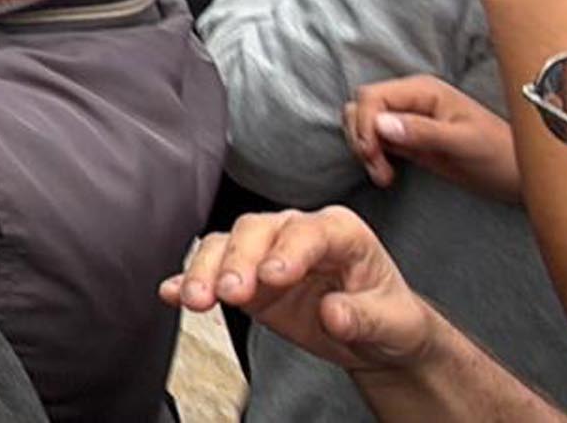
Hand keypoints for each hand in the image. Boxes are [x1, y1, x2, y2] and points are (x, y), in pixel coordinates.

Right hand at [161, 208, 441, 375]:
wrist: (375, 337)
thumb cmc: (389, 317)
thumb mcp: (394, 322)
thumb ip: (364, 316)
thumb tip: (335, 312)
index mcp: (339, 232)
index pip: (308, 231)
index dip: (288, 251)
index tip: (273, 277)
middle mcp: (296, 233)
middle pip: (255, 230)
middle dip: (237, 259)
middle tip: (230, 292)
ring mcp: (265, 252)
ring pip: (225, 245)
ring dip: (206, 270)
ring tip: (196, 300)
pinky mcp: (244, 277)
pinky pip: (211, 271)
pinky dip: (188, 280)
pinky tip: (172, 294)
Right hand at [344, 76, 518, 200]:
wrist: (519, 176)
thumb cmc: (500, 155)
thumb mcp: (463, 142)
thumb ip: (422, 131)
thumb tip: (380, 123)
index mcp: (423, 90)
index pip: (372, 96)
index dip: (365, 124)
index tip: (373, 153)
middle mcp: (411, 100)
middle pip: (361, 107)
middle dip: (361, 137)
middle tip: (378, 168)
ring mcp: (408, 119)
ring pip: (363, 123)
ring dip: (364, 148)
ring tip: (383, 174)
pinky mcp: (408, 139)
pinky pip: (374, 140)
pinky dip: (372, 156)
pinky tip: (386, 173)